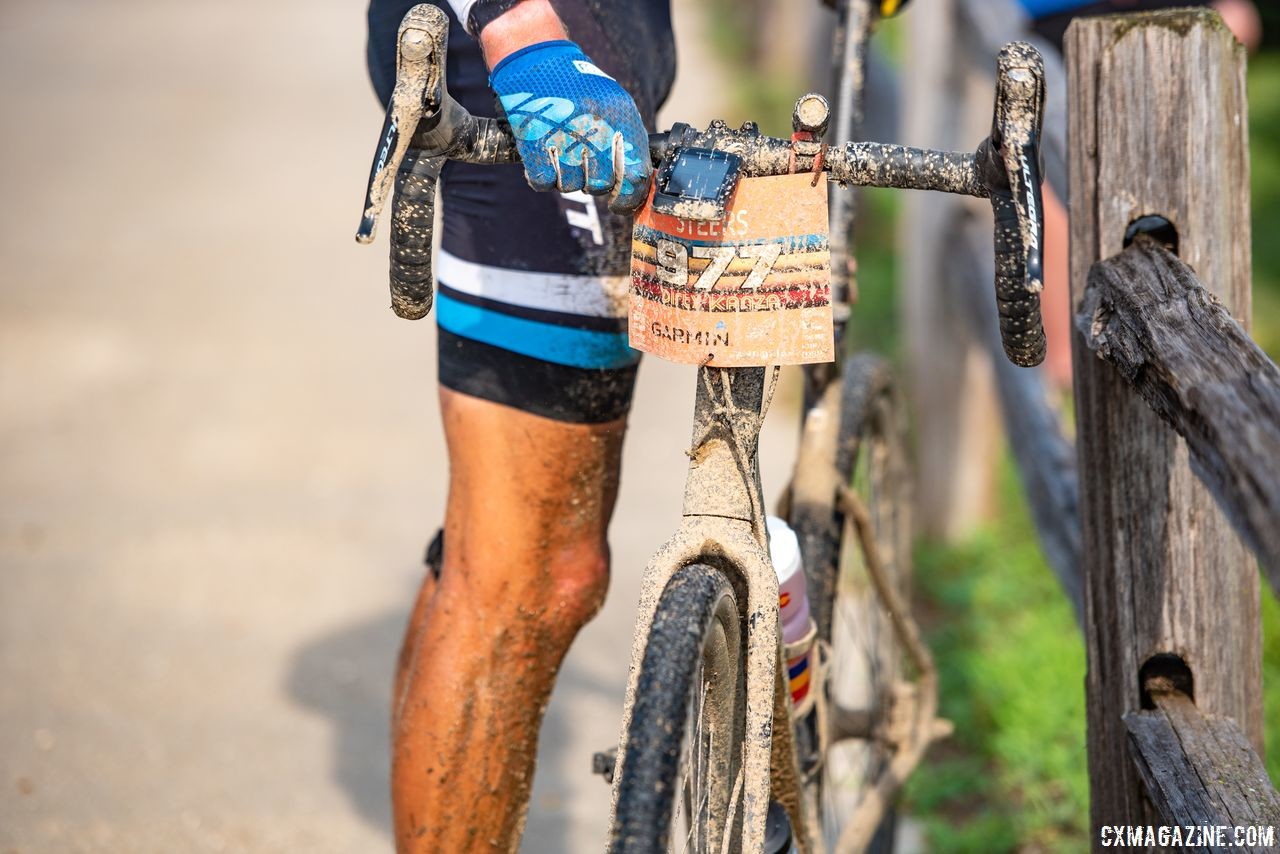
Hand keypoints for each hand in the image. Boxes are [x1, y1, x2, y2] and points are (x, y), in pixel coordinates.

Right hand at [487, 39, 650, 212]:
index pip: (635, 176)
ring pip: (570, 186)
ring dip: (565, 176)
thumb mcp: (615, 103)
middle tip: (583, 163)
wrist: (537, 58)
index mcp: (621, 119)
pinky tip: (544, 154)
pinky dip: (542, 175)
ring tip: (561, 150)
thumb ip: (630, 140)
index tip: (620, 202)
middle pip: (600, 185)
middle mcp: (595, 129)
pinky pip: (543, 181)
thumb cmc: (578, 85)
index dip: (628, 197)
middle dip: (592, 182)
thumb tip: (640, 182)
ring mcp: (564, 137)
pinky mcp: (534, 143)